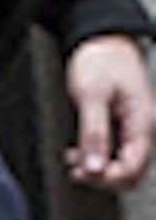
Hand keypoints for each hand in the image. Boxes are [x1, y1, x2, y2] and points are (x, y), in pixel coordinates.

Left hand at [64, 33, 155, 189]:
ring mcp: (138, 128)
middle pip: (131, 172)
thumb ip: (93, 133)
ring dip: (99, 168)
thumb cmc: (100, 60)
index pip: (132, 169)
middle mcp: (146, 130)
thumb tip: (94, 169)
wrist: (104, 40)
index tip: (80, 174)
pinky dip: (99, 156)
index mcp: (144, 123)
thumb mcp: (91, 95)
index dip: (106, 179)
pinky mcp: (127, 125)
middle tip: (73, 170)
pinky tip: (80, 152)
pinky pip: (119, 152)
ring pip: (124, 164)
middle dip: (102, 176)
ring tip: (73, 161)